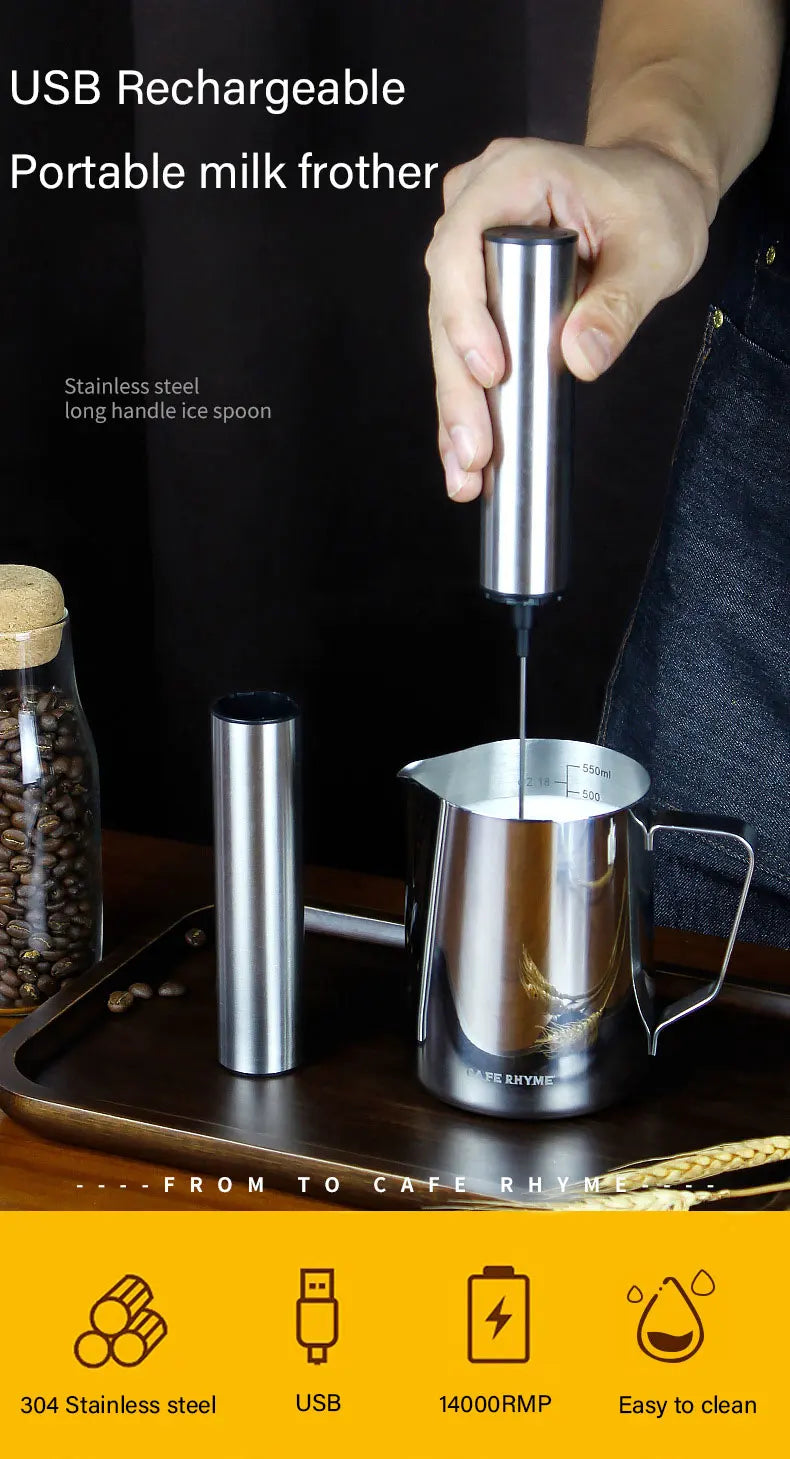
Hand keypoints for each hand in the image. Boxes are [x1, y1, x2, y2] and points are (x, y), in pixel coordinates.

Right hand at [425, 138, 711, 499]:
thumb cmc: (654, 201)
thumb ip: (620, 303)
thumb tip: (580, 359)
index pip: (460, 246)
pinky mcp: (477, 288)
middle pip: (446, 304)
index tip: (492, 372)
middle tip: (473, 451)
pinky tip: (465, 456)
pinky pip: (463, 347)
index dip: (466, 313)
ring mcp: (470, 249)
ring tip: (465, 472)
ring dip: (456, 406)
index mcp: (511, 176)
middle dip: (458, 384)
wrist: (653, 188)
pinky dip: (469, 401)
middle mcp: (475, 208)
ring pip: (447, 336)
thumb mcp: (656, 250)